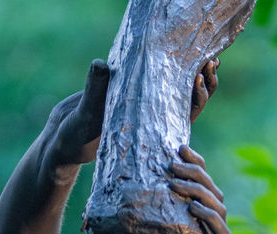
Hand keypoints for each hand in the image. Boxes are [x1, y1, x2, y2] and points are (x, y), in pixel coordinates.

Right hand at [45, 57, 217, 169]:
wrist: (65, 138)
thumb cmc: (75, 134)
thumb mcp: (85, 114)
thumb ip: (94, 90)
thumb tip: (101, 64)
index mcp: (150, 129)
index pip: (184, 115)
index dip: (197, 96)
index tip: (201, 77)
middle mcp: (154, 118)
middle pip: (190, 102)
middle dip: (204, 82)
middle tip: (211, 61)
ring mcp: (149, 107)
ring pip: (182, 91)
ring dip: (196, 73)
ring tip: (209, 56)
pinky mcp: (138, 95)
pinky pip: (164, 80)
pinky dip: (177, 66)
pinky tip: (186, 52)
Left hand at [139, 145, 229, 233]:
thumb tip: (88, 216)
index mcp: (192, 224)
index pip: (199, 186)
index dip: (193, 164)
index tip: (178, 147)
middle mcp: (206, 231)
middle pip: (211, 190)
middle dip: (195, 170)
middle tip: (175, 160)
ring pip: (218, 207)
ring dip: (201, 189)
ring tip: (179, 180)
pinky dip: (211, 218)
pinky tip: (195, 208)